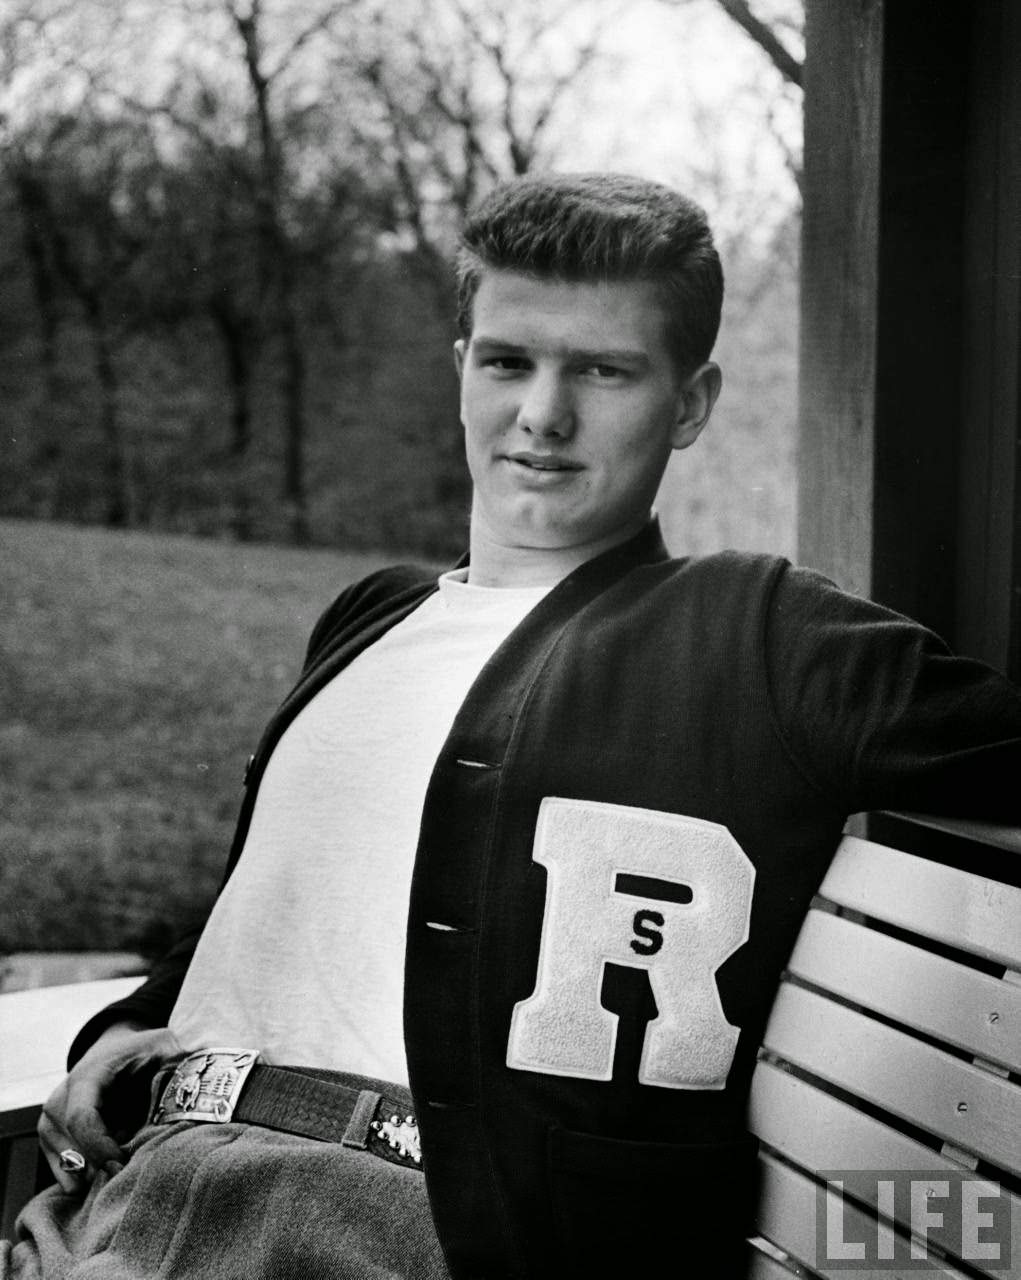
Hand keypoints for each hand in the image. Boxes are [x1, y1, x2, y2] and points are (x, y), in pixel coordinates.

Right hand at [38, 1022, 181, 1190]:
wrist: (114, 1051)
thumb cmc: (143, 1052)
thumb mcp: (164, 1047)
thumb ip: (179, 1065)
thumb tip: (199, 1085)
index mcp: (86, 1078)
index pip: (81, 1120)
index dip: (101, 1148)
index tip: (125, 1164)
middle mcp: (58, 1102)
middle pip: (74, 1153)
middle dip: (106, 1168)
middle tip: (137, 1167)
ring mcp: (49, 1125)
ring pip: (70, 1171)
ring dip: (100, 1175)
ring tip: (130, 1156)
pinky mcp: (51, 1143)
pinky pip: (68, 1179)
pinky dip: (91, 1180)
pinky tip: (114, 1162)